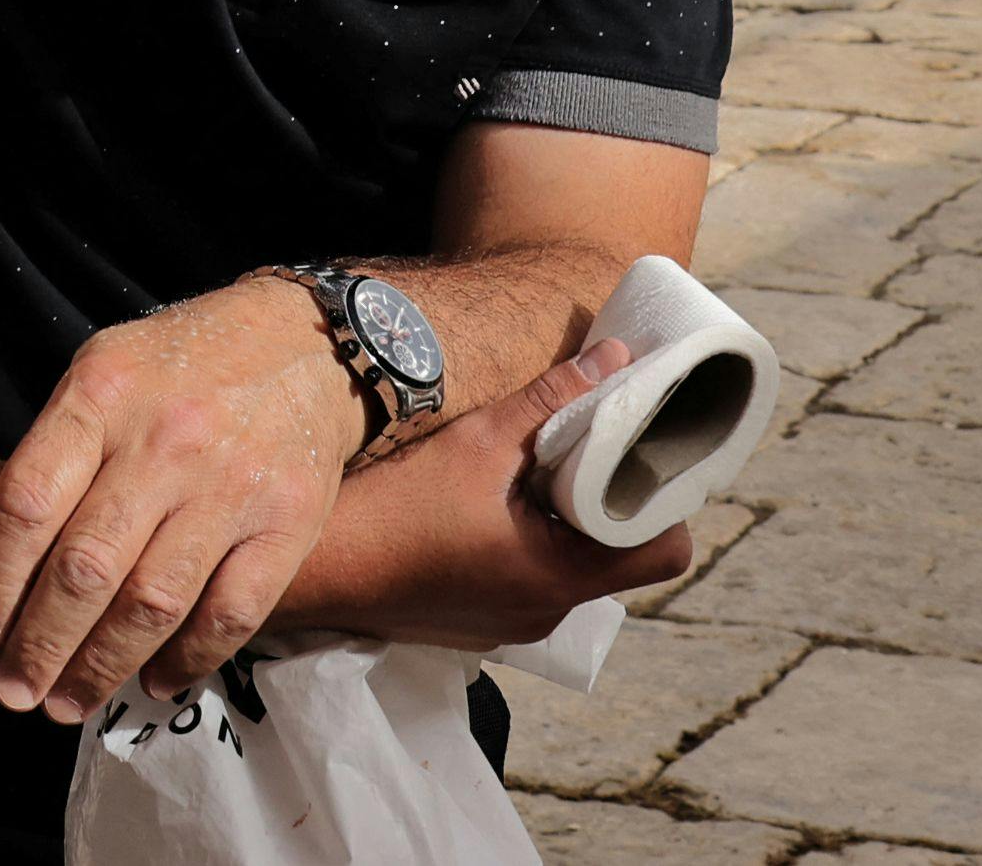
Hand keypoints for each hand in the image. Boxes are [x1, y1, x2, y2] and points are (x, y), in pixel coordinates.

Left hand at [0, 271, 362, 720]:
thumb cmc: (180, 366)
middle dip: (39, 645)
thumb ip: (58, 449)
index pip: (28, 501)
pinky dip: (186, 660)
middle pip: (84, 567)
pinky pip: (230, 613)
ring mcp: (231, 483)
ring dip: (100, 666)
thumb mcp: (104, 368)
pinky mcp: (288, 521)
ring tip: (66, 703)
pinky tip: (152, 682)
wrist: (305, 343)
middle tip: (15, 692)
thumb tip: (4, 562)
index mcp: (104, 393)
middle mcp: (165, 439)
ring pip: (151, 602)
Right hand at [264, 341, 688, 668]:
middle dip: (615, 502)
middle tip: (591, 446)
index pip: (667, 553)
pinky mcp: (482, 621)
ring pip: (579, 569)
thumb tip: (616, 356)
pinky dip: (535, 542)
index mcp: (559, 576)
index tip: (639, 451)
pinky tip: (500, 501)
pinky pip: (537, 580)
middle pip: (624, 559)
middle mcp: (547, 612)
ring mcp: (513, 624)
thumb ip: (553, 399)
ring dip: (572, 523)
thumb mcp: (479, 441)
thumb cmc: (393, 508)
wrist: (315, 570)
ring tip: (542, 468)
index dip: (665, 500)